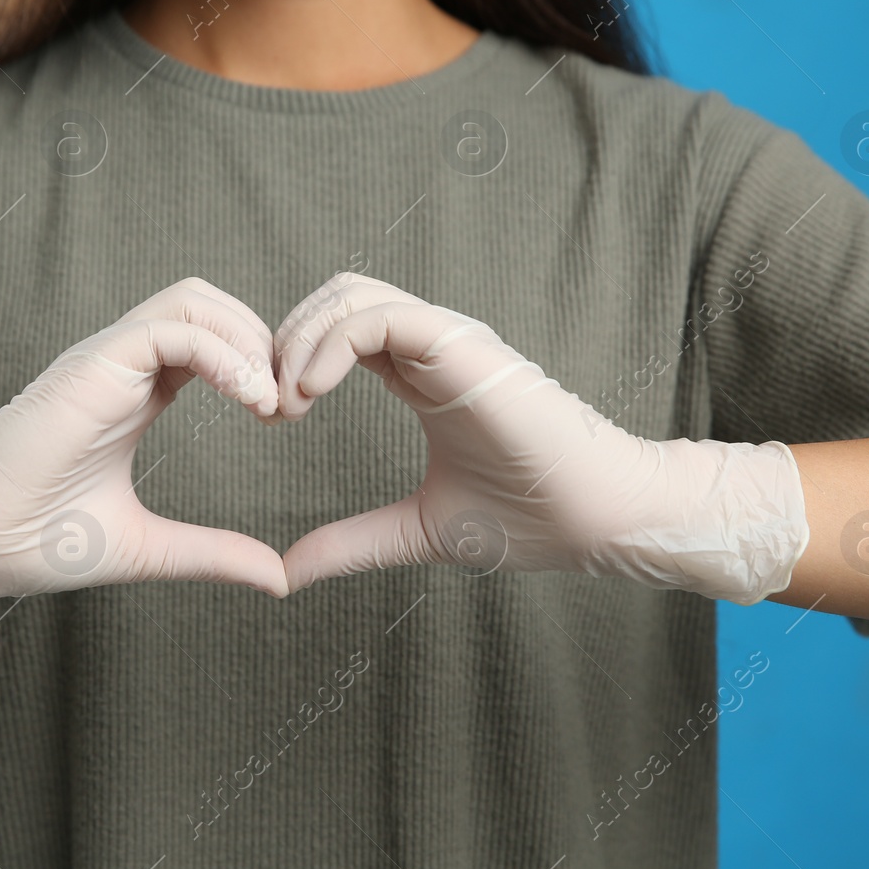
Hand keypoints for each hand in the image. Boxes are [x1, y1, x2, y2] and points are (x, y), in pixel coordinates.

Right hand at [0, 278, 288, 642]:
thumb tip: (279, 578)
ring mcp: (104, 360)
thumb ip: (213, 554)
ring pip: (194, 299)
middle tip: (287, 405)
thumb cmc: (33, 542)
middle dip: (263, 342)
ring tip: (269, 402)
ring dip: (247, 339)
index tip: (285, 420)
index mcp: (136, 393)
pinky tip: (248, 399)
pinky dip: (222, 351)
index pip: (212, 340)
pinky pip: (169, 326)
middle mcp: (121, 365)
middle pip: (210, 304)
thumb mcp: (149, 549)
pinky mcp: (90, 366)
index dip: (259, 366)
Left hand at [273, 274, 808, 603]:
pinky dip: (333, 342)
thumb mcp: (414, 531)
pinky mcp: (463, 347)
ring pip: (352, 294)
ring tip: (286, 402)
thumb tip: (285, 574)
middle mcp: (432, 347)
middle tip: (267, 405)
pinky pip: (382, 316)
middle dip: (285, 339)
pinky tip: (311, 392)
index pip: (338, 332)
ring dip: (301, 338)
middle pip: (336, 297)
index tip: (272, 419)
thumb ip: (350, 543)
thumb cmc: (529, 519)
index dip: (293, 361)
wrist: (601, 520)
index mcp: (420, 376)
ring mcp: (448, 341)